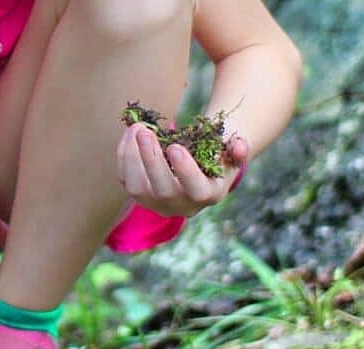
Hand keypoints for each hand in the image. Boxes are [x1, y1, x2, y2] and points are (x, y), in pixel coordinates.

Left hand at [116, 123, 248, 216]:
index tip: (175, 146)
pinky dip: (124, 155)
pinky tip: (129, 133)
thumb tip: (239, 145)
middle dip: (151, 160)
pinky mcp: (140, 195)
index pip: (196, 191)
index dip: (185, 171)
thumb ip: (239, 148)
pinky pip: (125, 179)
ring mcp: (158, 203)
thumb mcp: (232, 151)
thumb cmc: (218, 155)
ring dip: (132, 157)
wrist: (201, 166)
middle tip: (145, 131)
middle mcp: (183, 205)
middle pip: (164, 191)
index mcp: (208, 195)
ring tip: (136, 128)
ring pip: (137, 189)